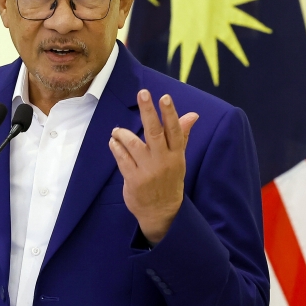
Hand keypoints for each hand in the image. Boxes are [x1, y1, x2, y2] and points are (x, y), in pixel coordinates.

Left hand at [109, 90, 198, 242]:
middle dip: (148, 112)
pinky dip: (116, 148)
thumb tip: (193, 114)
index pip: (174, 130)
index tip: (165, 97)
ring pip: (134, 144)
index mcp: (176, 154)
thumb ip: (181, 135)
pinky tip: (113, 142)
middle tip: (142, 93)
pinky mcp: (134, 180)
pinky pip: (122, 159)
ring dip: (123, 133)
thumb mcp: (179, 159)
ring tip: (116, 131)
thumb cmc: (169, 180)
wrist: (162, 212)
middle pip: (155, 132)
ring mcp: (148, 170)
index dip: (170, 113)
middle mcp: (163, 160)